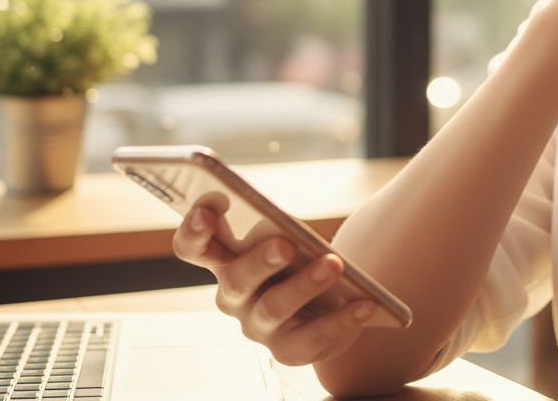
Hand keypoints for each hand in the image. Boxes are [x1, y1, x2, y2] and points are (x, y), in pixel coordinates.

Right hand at [172, 204, 376, 364]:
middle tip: (284, 244)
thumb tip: (278, 226)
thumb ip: (272, 226)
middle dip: (259, 261)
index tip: (208, 207)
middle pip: (237, 278)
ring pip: (274, 308)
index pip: (194, 246)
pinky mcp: (288, 350)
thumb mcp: (282, 232)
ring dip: (305, 285)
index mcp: (224, 259)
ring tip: (333, 265)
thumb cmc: (296, 255)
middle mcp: (234, 295)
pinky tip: (364, 303)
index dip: (194, 230)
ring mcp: (258, 326)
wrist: (326, 295)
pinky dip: (341, 320)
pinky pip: (312, 338)